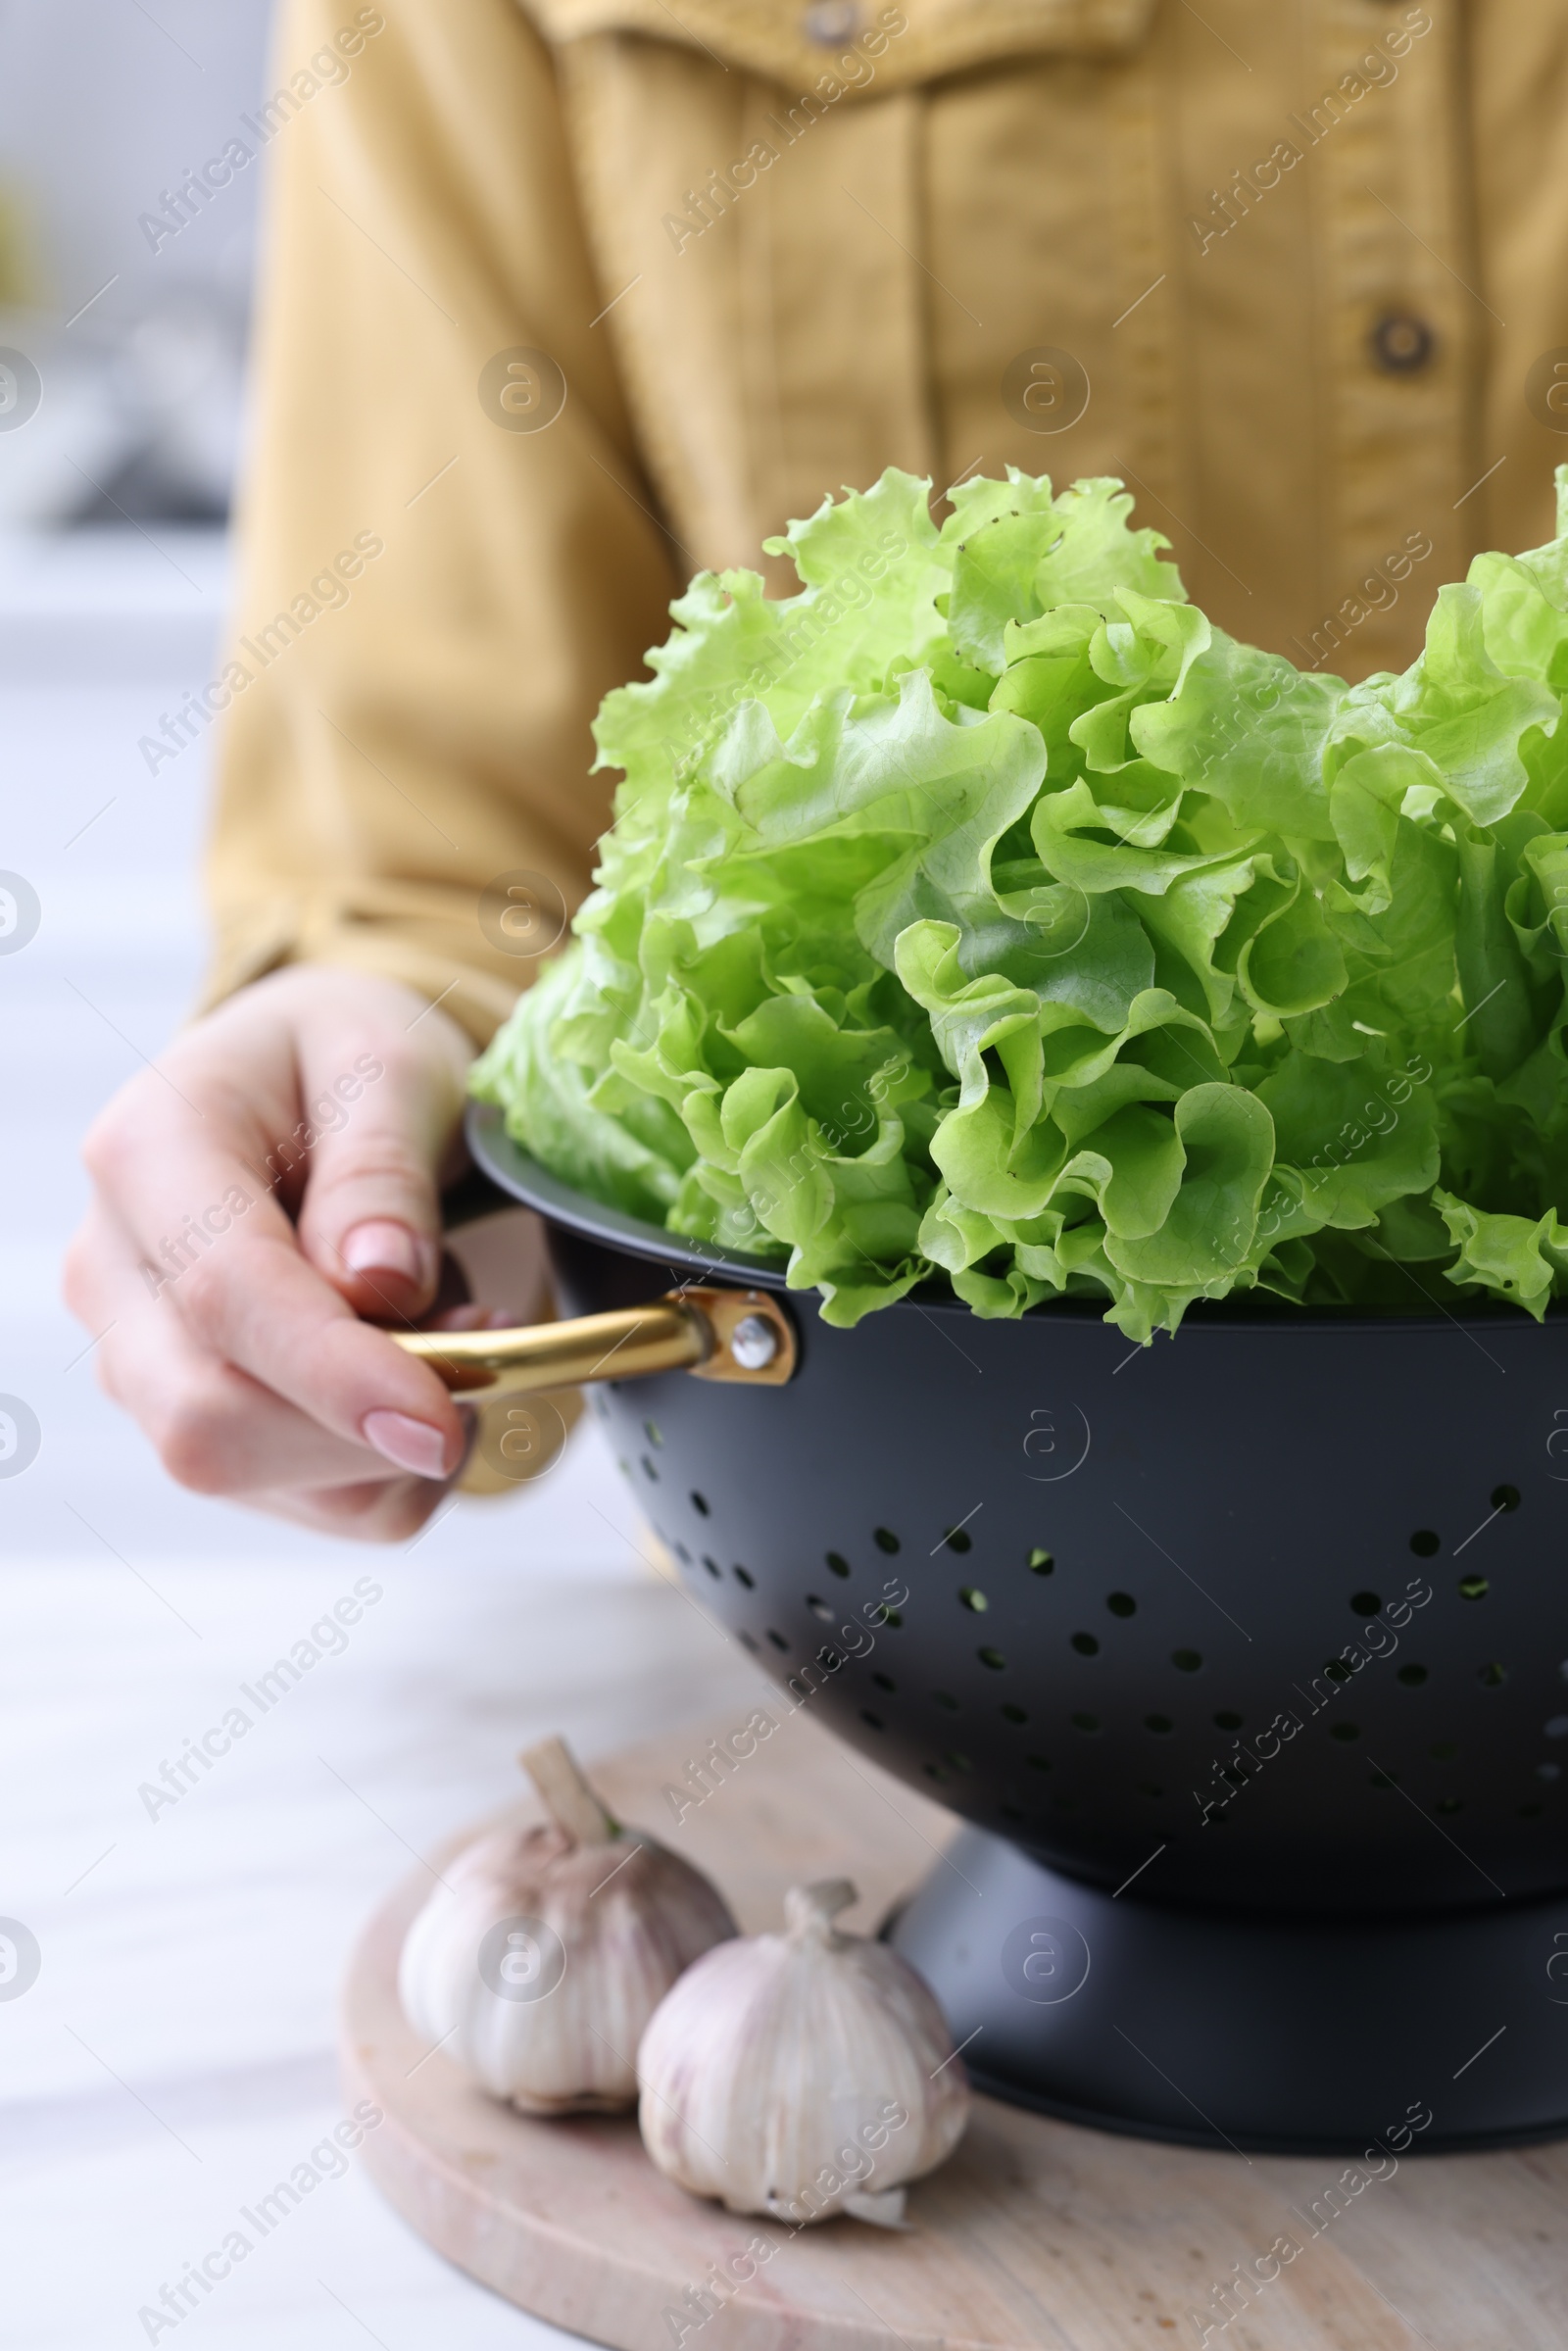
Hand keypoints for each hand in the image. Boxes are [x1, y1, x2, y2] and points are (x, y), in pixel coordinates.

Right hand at [65, 964, 487, 1538]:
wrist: (307, 1087)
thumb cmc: (345, 1062)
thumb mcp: (389, 1065)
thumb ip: (382, 1168)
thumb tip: (381, 1285)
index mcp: (147, 1153)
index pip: (224, 1296)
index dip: (334, 1371)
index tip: (440, 1417)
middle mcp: (114, 1271)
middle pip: (209, 1421)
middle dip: (366, 1422)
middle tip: (485, 1333)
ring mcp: (142, 1361)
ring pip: (262, 1478)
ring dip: (394, 1437)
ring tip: (453, 1318)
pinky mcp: (198, 1424)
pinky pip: (321, 1502)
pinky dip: (401, 1463)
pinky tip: (421, 1367)